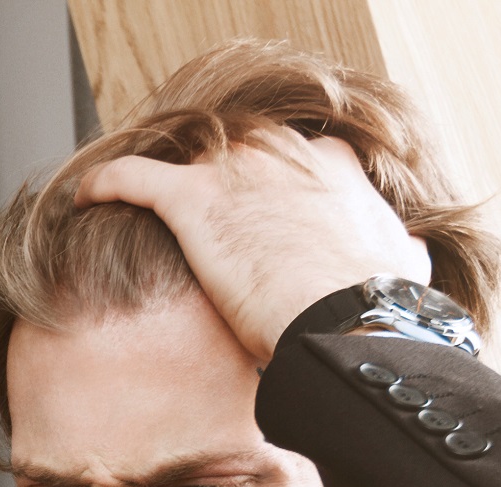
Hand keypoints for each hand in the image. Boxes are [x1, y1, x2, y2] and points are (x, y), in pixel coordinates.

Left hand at [79, 129, 430, 362]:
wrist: (345, 320)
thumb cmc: (377, 305)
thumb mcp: (407, 267)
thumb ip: (403, 251)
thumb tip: (414, 255)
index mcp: (334, 166)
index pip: (294, 159)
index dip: (271, 187)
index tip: (259, 213)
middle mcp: (285, 154)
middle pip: (237, 153)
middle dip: (219, 180)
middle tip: (202, 216)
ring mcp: (237, 171)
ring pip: (188, 161)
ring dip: (167, 184)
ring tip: (146, 211)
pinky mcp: (193, 198)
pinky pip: (133, 177)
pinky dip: (106, 183)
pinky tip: (85, 197)